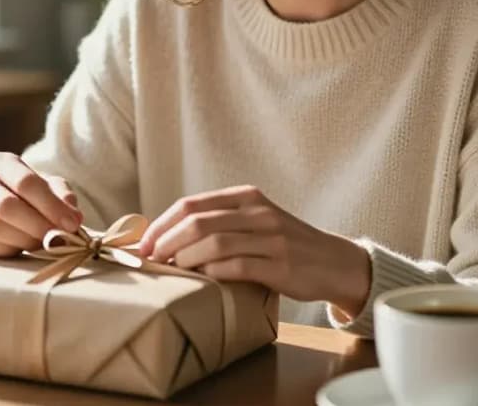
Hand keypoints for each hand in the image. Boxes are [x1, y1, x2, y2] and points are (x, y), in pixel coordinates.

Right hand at [0, 151, 82, 256]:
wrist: (3, 207)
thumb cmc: (32, 195)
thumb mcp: (51, 187)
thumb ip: (63, 197)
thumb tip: (73, 219)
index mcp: (1, 162)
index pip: (26, 182)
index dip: (51, 205)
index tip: (72, 224)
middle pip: (7, 205)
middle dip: (37, 225)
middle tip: (57, 239)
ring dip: (23, 239)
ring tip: (42, 244)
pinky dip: (6, 250)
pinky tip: (21, 249)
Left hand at [137, 185, 370, 316]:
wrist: (334, 261)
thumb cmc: (285, 244)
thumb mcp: (255, 221)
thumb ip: (222, 222)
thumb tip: (169, 237)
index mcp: (246, 197)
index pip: (192, 204)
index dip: (162, 223)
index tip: (143, 242)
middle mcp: (257, 212)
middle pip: (198, 221)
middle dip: (166, 241)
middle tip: (151, 258)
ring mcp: (270, 237)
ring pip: (214, 242)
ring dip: (185, 258)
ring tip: (171, 271)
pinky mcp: (280, 264)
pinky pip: (237, 266)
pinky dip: (213, 272)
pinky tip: (201, 280)